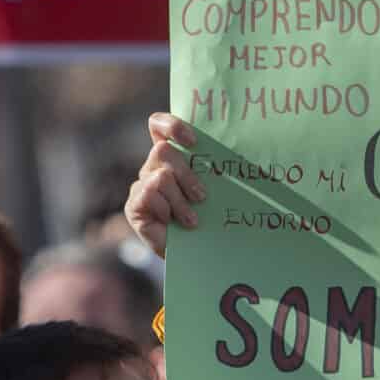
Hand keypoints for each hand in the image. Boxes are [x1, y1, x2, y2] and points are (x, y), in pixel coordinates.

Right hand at [125, 112, 206, 258]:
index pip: (159, 126)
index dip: (172, 125)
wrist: (194, 253)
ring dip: (180, 200)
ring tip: (192, 219)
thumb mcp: (215, 190)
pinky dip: (167, 210)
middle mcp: (154, 166)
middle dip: (186, 173)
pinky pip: (149, 194)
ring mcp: (141, 185)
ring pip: (160, 176)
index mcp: (173, 156)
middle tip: (202, 196)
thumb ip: (215, 169)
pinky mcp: (134, 205)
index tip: (193, 141)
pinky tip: (173, 223)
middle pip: (163, 150)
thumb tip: (245, 155)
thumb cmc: (208, 219)